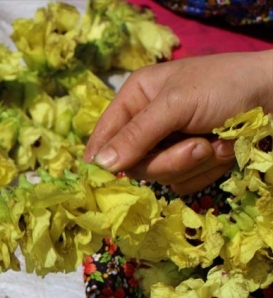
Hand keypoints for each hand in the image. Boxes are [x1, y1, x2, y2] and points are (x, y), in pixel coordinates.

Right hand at [84, 49, 272, 194]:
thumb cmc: (225, 86)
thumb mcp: (176, 105)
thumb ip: (136, 135)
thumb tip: (99, 165)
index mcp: (136, 98)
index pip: (104, 134)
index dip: (101, 156)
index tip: (101, 177)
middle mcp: (148, 123)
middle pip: (134, 164)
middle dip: (167, 160)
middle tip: (196, 147)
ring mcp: (171, 145)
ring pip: (160, 177)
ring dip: (192, 164)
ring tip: (216, 143)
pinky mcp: (192, 162)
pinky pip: (184, 184)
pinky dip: (207, 171)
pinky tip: (224, 150)